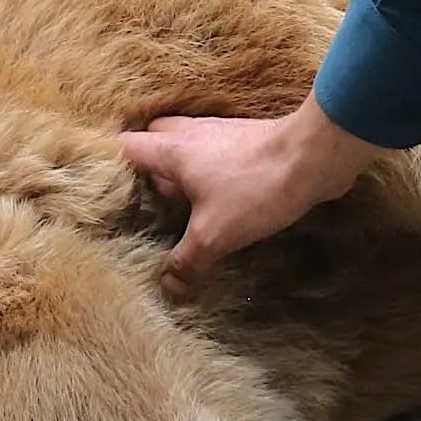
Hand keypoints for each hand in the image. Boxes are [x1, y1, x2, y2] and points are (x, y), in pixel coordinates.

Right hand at [121, 101, 379, 291]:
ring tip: (181, 210)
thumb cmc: (256, 187)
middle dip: (148, 173)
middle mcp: (190, 134)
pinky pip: (214, 155)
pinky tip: (217, 203)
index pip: (123, 148)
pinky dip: (209, 175)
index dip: (108, 168)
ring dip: (182, 176)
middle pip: (152, 145)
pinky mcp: (245, 142)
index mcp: (171, 149)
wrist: (314, 156)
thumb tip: (168, 286)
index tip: (106, 195)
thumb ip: (186, 261)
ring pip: (185, 150)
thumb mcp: (213, 235)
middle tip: (148, 206)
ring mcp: (219, 135)